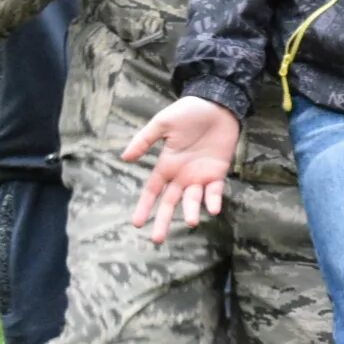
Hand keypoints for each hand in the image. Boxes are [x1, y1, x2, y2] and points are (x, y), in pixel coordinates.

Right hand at [124, 96, 241, 244]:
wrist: (217, 103)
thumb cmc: (188, 112)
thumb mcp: (162, 124)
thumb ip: (144, 140)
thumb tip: (124, 157)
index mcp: (166, 165)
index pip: (152, 191)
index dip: (144, 207)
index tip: (136, 223)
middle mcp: (182, 174)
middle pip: (170, 202)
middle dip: (164, 220)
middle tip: (157, 240)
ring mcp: (200, 175)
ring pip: (193, 199)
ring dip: (192, 211)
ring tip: (191, 221)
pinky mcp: (218, 172)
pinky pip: (216, 191)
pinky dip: (214, 200)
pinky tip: (213, 209)